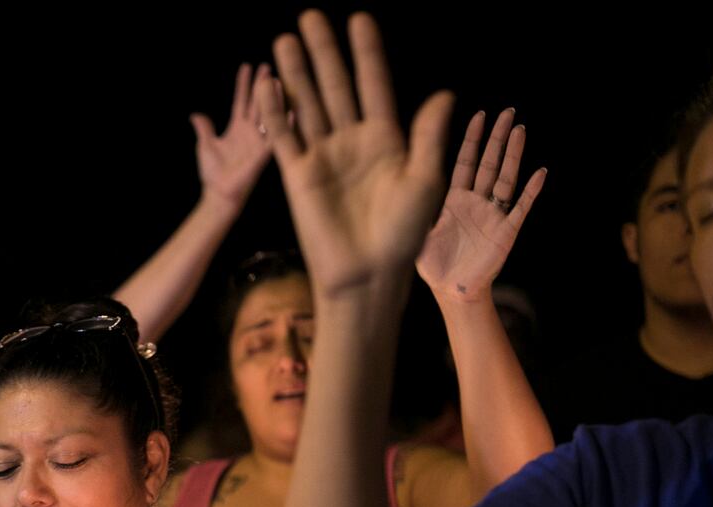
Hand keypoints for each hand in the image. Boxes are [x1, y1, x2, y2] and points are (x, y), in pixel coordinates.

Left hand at [192, 63, 277, 209]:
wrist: (219, 194)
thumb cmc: (212, 173)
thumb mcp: (205, 145)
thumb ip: (204, 129)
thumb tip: (195, 115)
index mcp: (236, 128)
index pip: (241, 101)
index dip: (243, 85)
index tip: (246, 67)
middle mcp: (250, 132)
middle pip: (257, 103)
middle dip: (261, 85)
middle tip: (268, 65)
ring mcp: (258, 141)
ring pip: (267, 115)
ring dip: (272, 99)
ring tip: (277, 80)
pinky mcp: (263, 154)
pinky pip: (275, 137)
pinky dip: (283, 123)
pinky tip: (291, 110)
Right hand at [264, 11, 454, 297]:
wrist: (367, 275)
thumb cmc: (404, 234)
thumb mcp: (425, 180)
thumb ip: (428, 135)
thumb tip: (443, 94)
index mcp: (387, 139)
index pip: (374, 85)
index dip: (367, 53)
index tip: (359, 20)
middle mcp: (352, 142)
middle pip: (336, 86)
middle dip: (324, 52)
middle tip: (312, 16)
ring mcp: (323, 157)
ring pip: (307, 105)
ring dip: (296, 73)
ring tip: (285, 38)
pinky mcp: (299, 177)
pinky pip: (285, 137)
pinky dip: (275, 112)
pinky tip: (269, 85)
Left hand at [416, 109, 545, 301]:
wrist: (450, 292)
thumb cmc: (433, 266)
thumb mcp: (418, 231)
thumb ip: (417, 206)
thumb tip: (397, 184)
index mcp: (454, 200)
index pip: (465, 161)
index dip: (472, 139)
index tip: (479, 115)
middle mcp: (476, 203)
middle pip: (489, 163)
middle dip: (497, 137)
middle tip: (508, 112)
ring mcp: (493, 215)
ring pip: (506, 179)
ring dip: (514, 155)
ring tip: (521, 130)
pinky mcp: (505, 232)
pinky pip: (520, 208)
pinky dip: (531, 191)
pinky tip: (540, 171)